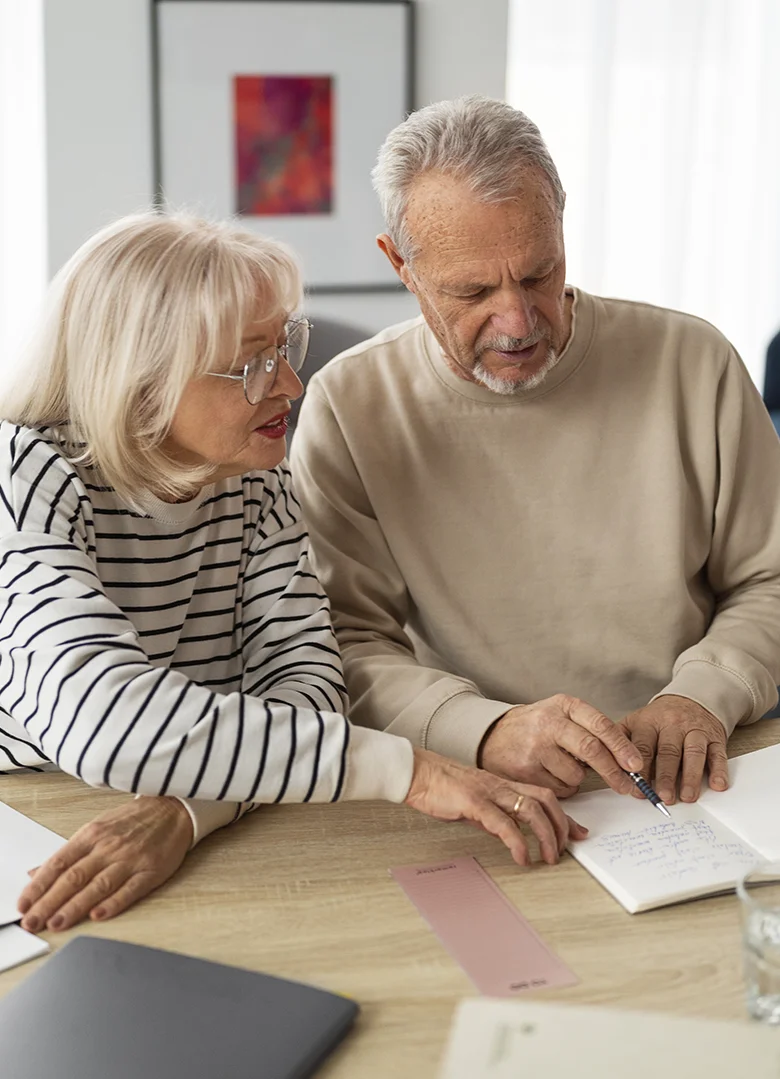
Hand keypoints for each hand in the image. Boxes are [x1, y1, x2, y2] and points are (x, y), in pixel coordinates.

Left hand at [17, 796, 192, 932]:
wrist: (173, 808)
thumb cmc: (133, 820)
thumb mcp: (96, 829)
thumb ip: (68, 854)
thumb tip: (36, 873)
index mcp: (91, 835)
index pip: (58, 863)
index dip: (38, 886)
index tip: (23, 905)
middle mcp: (108, 847)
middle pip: (74, 877)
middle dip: (49, 902)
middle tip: (32, 922)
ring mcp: (130, 859)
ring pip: (98, 885)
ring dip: (75, 906)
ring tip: (57, 923)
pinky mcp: (151, 870)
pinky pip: (130, 889)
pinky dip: (114, 903)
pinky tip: (99, 915)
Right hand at [404, 747, 587, 865]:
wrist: (418, 773)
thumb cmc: (443, 787)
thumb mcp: (476, 801)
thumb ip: (495, 814)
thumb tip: (509, 832)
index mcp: (504, 785)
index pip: (545, 796)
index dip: (565, 816)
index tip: (579, 834)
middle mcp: (502, 786)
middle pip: (546, 800)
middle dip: (561, 826)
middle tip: (564, 850)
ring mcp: (489, 792)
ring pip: (531, 809)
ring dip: (546, 836)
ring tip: (548, 858)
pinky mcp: (474, 802)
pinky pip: (502, 822)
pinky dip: (516, 841)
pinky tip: (521, 856)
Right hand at [479, 693, 643, 796]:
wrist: (492, 735)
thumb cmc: (536, 727)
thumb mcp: (562, 715)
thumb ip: (591, 730)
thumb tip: (628, 759)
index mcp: (564, 705)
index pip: (600, 725)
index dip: (622, 747)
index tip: (636, 764)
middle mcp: (549, 723)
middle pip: (591, 749)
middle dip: (613, 771)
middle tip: (626, 785)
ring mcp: (535, 746)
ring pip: (575, 775)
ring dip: (578, 779)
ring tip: (563, 767)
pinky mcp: (525, 770)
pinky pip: (559, 788)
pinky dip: (562, 787)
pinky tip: (549, 773)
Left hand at [619, 695, 728, 803]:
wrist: (692, 697)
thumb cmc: (660, 718)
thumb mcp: (636, 721)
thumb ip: (620, 740)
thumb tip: (600, 764)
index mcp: (648, 722)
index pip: (642, 747)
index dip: (640, 770)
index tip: (637, 790)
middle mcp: (672, 724)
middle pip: (668, 752)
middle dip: (665, 776)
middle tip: (663, 797)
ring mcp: (695, 730)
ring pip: (693, 753)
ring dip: (691, 776)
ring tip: (687, 797)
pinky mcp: (715, 737)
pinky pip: (718, 753)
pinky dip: (719, 770)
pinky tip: (717, 785)